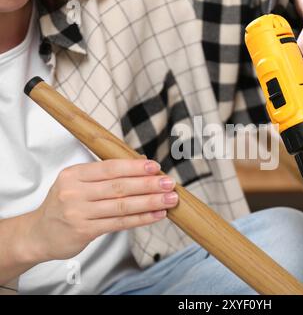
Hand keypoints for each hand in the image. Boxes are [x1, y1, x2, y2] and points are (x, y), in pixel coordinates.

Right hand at [24, 159, 177, 261]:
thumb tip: (142, 163)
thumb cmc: (65, 205)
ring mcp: (79, 213)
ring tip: (170, 199)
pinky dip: (141, 219)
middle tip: (170, 183)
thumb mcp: (77, 183)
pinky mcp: (84, 231)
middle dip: (148, 184)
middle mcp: (75, 192)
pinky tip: (157, 215)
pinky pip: (119, 223)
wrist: (38, 234)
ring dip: (150, 202)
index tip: (155, 167)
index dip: (134, 167)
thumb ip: (105, 174)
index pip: (110, 168)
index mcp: (74, 174)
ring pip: (122, 206)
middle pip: (119, 187)